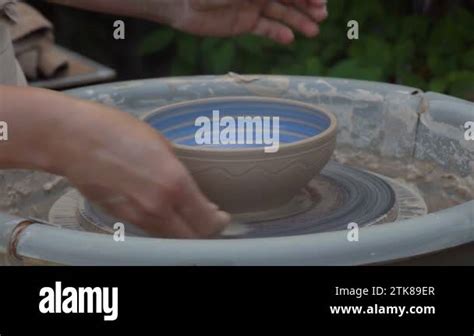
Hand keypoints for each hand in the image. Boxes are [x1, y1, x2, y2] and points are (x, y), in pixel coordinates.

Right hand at [54, 99, 230, 237]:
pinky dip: (164, 226)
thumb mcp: (160, 143)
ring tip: (189, 215)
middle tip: (210, 219)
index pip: (207, 221)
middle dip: (205, 231)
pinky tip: (165, 211)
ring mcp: (138, 216)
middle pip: (192, 238)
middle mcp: (158, 207)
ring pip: (171, 237)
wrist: (71, 139)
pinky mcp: (121, 218)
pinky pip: (151, 230)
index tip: (222, 216)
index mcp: (174, 184)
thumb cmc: (115, 130)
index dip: (219, 222)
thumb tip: (192, 190)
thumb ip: (179, 170)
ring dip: (184, 230)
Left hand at [162, 0, 327, 43]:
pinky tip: (290, 39)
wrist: (180, 2)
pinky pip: (265, 28)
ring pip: (281, 13)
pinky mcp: (244, 23)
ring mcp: (253, 6)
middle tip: (322, 15)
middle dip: (307, 4)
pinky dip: (278, 33)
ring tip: (314, 31)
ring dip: (298, 20)